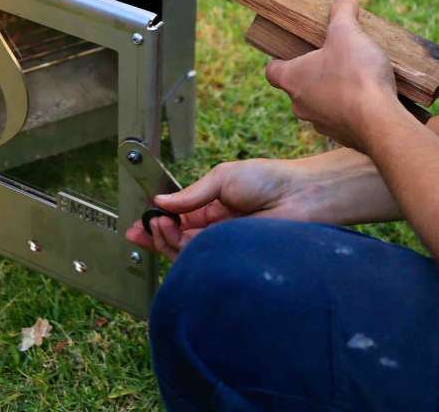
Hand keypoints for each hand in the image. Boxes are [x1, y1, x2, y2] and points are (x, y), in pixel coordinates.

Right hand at [123, 151, 390, 260]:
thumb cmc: (268, 179)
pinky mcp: (233, 258)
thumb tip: (161, 201)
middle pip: (177, 239)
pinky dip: (186, 252)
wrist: (301, 195)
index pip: (177, 219)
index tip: (138, 225)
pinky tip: (178, 238)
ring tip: (161, 227)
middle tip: (146, 228)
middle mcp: (215, 227)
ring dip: (168, 242)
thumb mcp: (222, 177)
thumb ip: (191, 194)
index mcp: (211, 206)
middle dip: (157, 235)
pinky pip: (204, 260)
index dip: (156, 223)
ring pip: (186, 252)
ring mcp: (224, 243)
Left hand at [264, 0, 407, 150]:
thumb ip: (342, 13)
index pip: (273, 70)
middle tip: (334, 57)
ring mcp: (321, 124)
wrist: (381, 123)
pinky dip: (353, 109)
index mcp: (293, 79)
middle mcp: (300, 106)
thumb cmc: (356, 75)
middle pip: (299, 86)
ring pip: (322, 104)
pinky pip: (344, 119)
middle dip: (315, 73)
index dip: (280, 59)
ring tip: (357, 75)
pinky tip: (372, 97)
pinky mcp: (344, 137)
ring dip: (335, 92)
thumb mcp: (347, 33)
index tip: (294, 50)